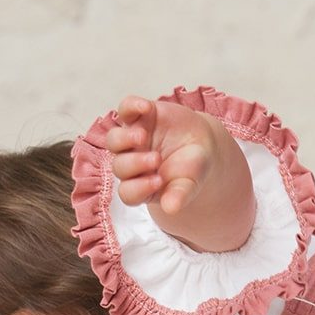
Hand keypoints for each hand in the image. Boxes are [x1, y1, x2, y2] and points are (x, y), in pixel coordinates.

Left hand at [104, 96, 219, 214]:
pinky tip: (145, 107)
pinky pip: (125, 109)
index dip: (139, 189)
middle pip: (120, 167)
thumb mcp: (190, 183)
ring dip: (124, 139)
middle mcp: (131, 164)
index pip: (129, 193)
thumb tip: (171, 208)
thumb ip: (180, 195)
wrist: (201, 143)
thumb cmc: (192, 168)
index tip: (159, 182)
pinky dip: (131, 106)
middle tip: (156, 159)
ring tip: (142, 136)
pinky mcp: (138, 117)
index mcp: (141, 186)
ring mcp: (132, 139)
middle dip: (135, 164)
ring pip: (114, 140)